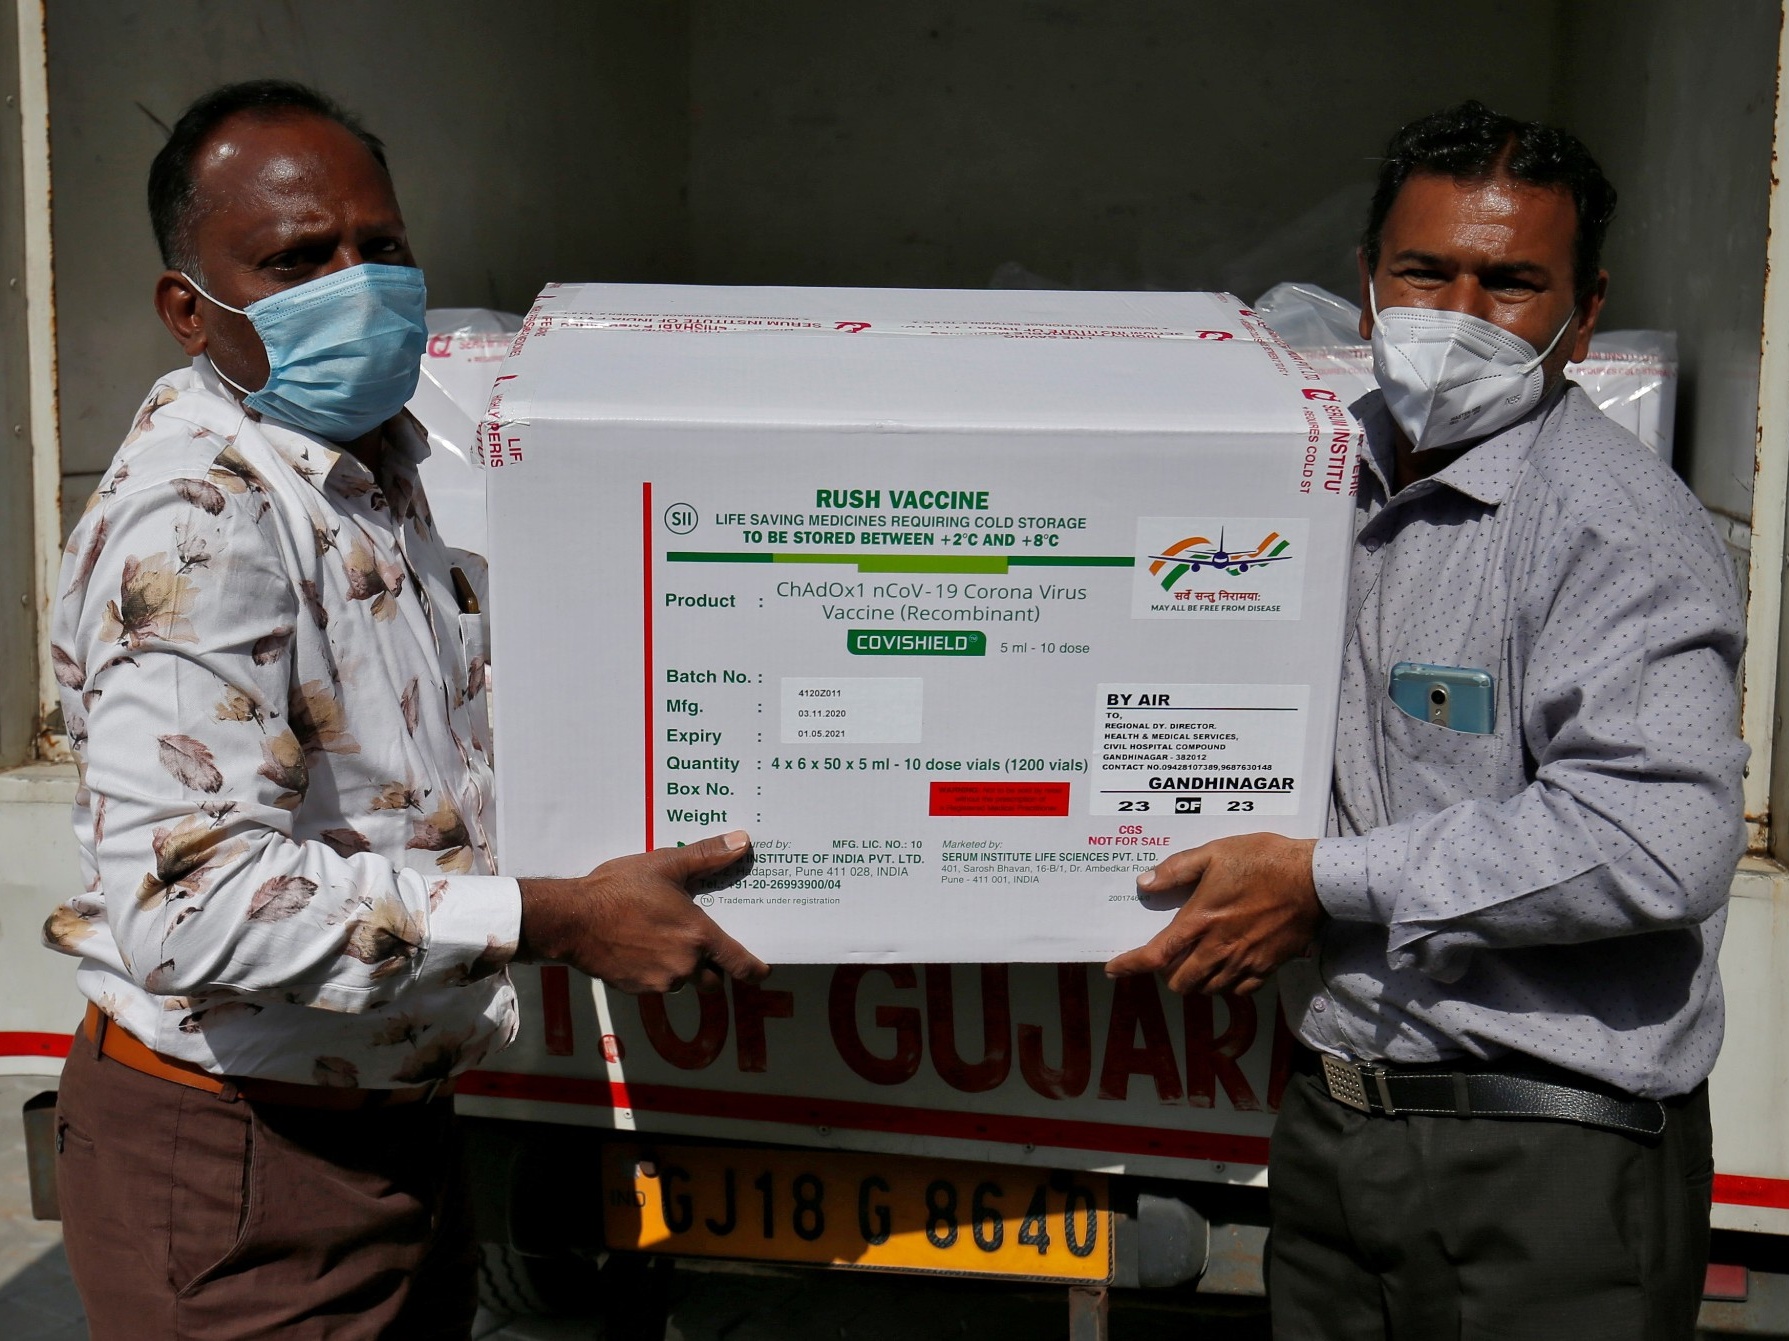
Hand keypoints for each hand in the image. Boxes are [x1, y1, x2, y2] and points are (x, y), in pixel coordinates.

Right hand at [517, 830, 768, 993]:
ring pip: (684, 982)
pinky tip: (641, 947)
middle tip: (703, 945)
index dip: (755, 971)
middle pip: (714, 980)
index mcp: (698, 937)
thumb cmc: (619, 890)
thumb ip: (706, 856)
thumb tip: (741, 841)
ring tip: (666, 940)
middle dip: (713, 967)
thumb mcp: (665, 864)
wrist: (571, 919)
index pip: (740, 965)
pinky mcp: (636, 988)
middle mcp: (685, 966)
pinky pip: (657, 984)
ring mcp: (659, 981)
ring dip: (683, 968)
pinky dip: (656, 970)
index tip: (762, 971)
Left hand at [1104, 833, 1322, 995]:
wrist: (1314, 879)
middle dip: (1167, 973)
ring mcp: (1244, 962)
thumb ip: (1177, 870)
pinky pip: (1238, 991)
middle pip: (1179, 982)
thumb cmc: (1263, 860)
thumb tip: (1144, 883)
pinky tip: (1226, 968)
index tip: (1113, 969)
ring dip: (1195, 980)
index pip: (1155, 955)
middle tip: (1169, 956)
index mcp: (1201, 921)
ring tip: (1196, 961)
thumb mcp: (1214, 853)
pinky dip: (1225, 985)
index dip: (1130, 966)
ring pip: (1207, 989)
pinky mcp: (1267, 967)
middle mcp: (1218, 948)